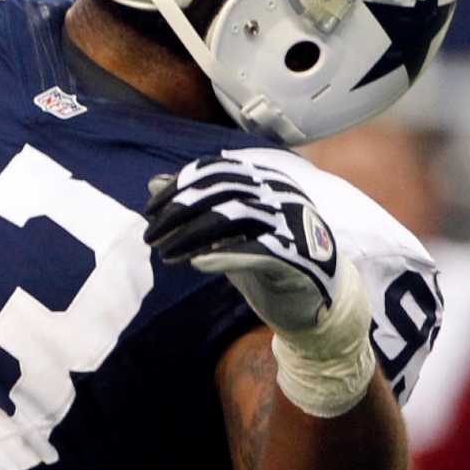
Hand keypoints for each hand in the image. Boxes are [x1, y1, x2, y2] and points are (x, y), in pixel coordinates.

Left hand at [144, 153, 342, 335]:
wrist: (319, 300)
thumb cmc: (269, 257)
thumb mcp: (228, 229)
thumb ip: (195, 204)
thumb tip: (153, 181)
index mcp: (265, 180)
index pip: (214, 170)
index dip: (178, 187)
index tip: (150, 212)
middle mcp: (281, 194)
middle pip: (220, 191)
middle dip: (178, 213)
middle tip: (150, 238)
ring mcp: (293, 223)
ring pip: (234, 216)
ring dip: (192, 236)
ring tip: (166, 255)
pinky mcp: (300, 257)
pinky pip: (259, 249)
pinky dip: (225, 254)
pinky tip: (198, 263)